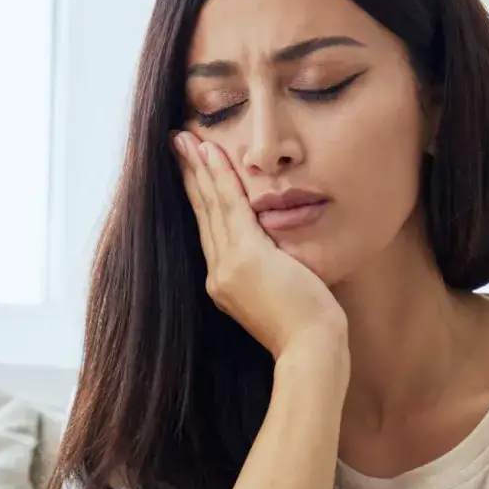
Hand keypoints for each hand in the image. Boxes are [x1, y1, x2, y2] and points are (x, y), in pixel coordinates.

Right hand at [173, 132, 346, 360]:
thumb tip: (276, 255)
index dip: (199, 196)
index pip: (209, 230)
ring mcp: (228, 266)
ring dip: (199, 168)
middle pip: (202, 214)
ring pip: (211, 206)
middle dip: (190, 175)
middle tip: (177, 143)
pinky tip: (211, 152)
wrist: (311, 349)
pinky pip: (230, 207)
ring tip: (185, 139)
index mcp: (224, 284)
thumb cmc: (307, 328)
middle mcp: (218, 274)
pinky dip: (220, 178)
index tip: (190, 169)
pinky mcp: (246, 258)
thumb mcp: (280, 294)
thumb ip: (269, 271)